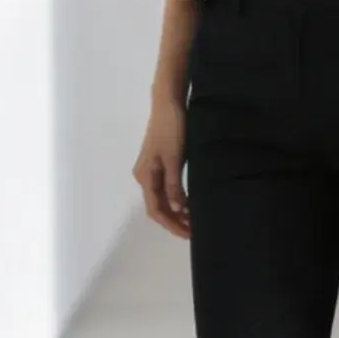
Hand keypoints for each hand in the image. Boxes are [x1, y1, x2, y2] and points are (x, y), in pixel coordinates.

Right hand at [133, 96, 190, 238]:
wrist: (168, 103)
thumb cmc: (170, 129)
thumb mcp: (174, 158)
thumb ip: (174, 184)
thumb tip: (177, 209)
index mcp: (145, 176)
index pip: (155, 209)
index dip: (171, 224)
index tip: (187, 234)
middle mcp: (144, 176)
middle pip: (157, 206)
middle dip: (174, 221)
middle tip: (194, 231)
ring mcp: (151, 170)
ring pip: (162, 198)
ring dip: (176, 211)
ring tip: (193, 220)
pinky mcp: (160, 163)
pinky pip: (166, 188)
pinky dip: (176, 199)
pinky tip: (189, 203)